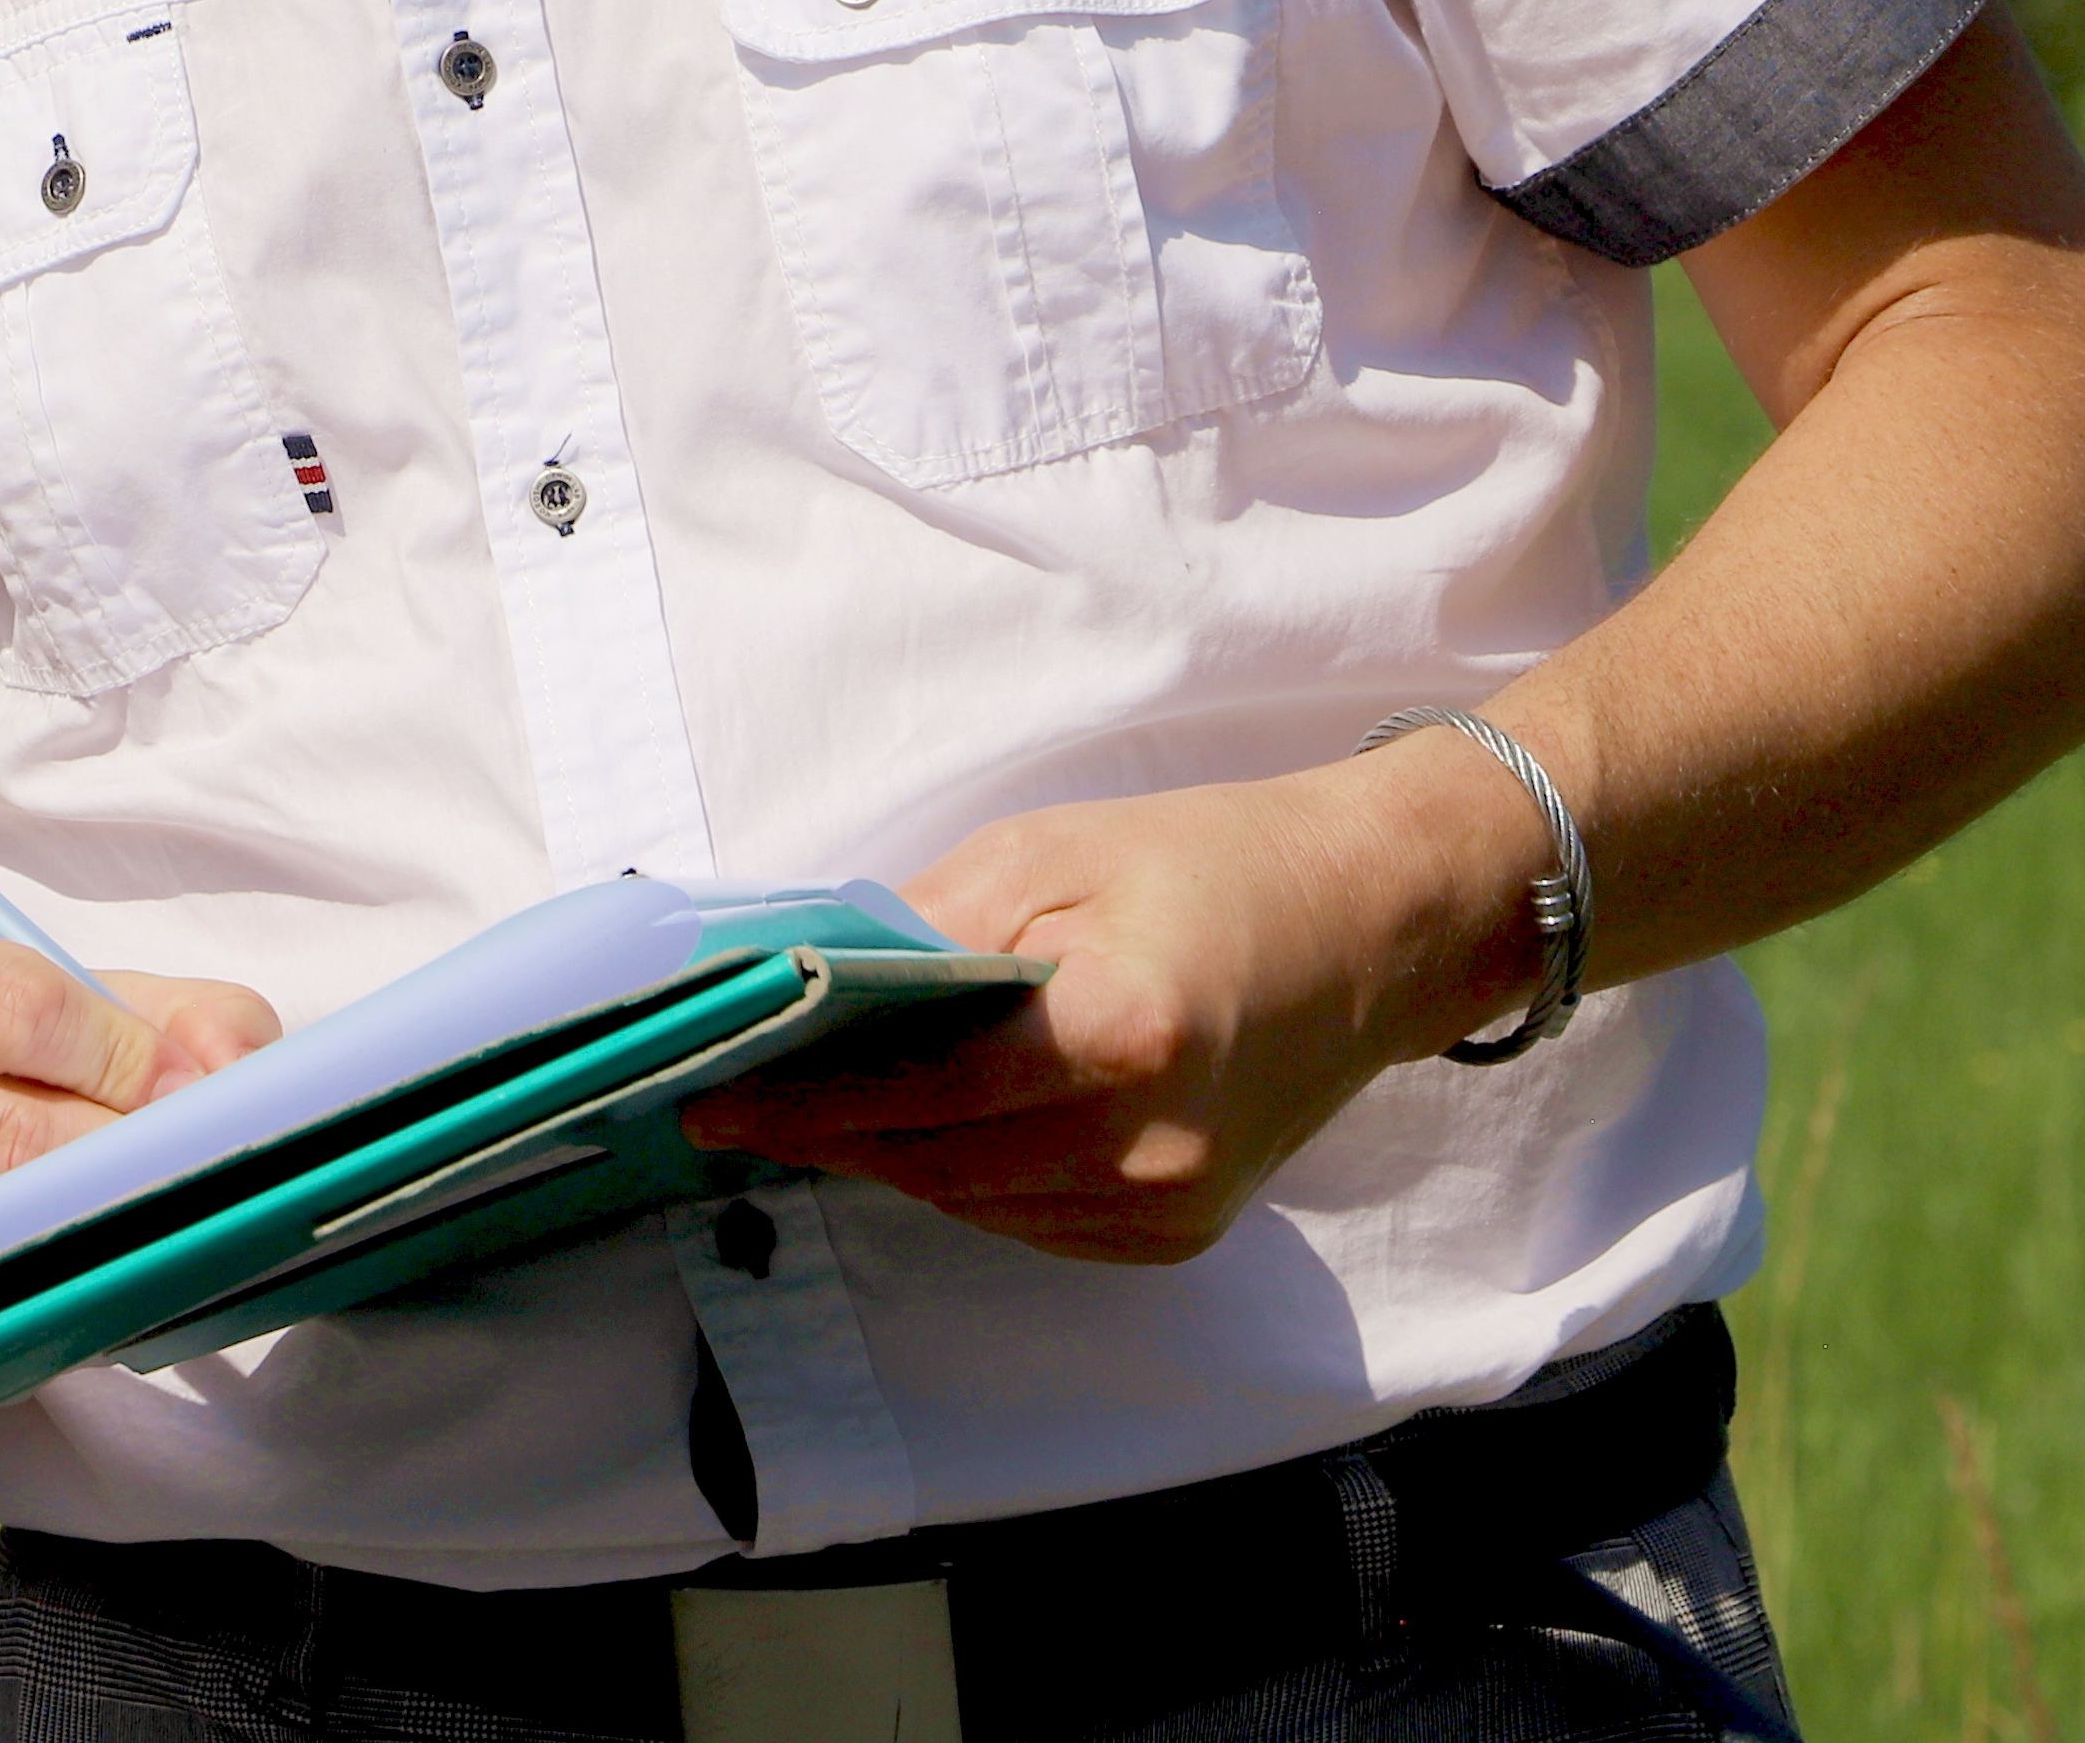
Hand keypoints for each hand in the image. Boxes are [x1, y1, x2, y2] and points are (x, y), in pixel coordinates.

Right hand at [0, 919, 278, 1296]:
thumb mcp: (58, 1000)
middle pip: (9, 1137)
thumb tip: (239, 1072)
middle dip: (123, 1161)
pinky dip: (32, 1296)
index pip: (21, 1009)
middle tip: (185, 1175)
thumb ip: (175, 1014)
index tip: (187, 1093)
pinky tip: (69, 1276)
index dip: (127, 1057)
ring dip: (85, 1237)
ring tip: (135, 1225)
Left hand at [681, 753, 1535, 1264]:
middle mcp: (1146, 1144)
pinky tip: (937, 1123)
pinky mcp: (1176, 1234)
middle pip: (933, 1160)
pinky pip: (1028, 1218)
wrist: (1374, 925)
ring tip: (820, 1103)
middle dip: (827, 1131)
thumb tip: (809, 979)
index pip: (917, 1091)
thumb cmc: (1212, 862)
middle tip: (740, 1098)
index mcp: (1119, 1035)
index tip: (710, 1098)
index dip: (803, 1100)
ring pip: (972, 1201)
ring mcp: (1167, 1206)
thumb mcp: (1054, 851)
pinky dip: (969, 1176)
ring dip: (892, 1156)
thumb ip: (928, 926)